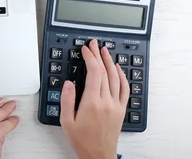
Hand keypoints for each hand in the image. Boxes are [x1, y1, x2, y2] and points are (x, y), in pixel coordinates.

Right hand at [60, 39, 129, 158]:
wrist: (99, 155)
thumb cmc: (83, 140)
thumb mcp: (67, 121)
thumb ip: (67, 100)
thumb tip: (68, 84)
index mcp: (92, 103)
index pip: (94, 72)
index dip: (90, 57)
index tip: (85, 49)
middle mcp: (106, 102)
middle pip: (105, 71)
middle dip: (98, 55)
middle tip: (94, 44)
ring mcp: (116, 105)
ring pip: (115, 77)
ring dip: (110, 62)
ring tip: (105, 51)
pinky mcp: (121, 110)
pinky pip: (124, 89)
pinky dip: (121, 76)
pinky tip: (118, 69)